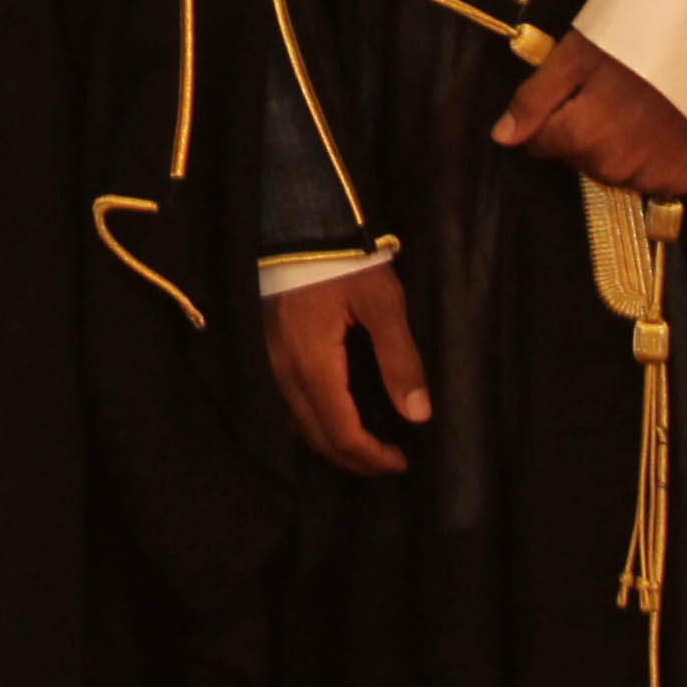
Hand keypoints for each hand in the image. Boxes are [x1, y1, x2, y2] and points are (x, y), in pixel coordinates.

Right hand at [263, 258, 432, 475]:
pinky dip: (313, 422)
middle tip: (388, 464)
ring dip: (331, 442)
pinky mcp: (268, 349)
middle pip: (316, 435)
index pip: (341, 432)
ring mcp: (271, 361)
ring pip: (297, 422)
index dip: (371, 456)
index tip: (401, 462)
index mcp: (314, 365)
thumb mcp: (383, 304)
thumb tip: (418, 415)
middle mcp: (285, 372)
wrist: (297, 223)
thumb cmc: (344, 262)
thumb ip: (400, 360)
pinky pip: (288, 403)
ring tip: (364, 447)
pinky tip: (332, 416)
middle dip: (353, 458)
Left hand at [492, 30, 686, 196]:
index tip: (570, 92)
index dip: (547, 117)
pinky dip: (650, 159)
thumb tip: (502, 137)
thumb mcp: (578, 53)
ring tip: (637, 108)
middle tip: (609, 93)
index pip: (540, 143)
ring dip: (614, 149)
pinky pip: (651, 180)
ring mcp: (653, 176)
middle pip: (578, 158)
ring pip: (613, 172)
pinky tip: (662, 127)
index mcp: (582, 134)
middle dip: (581, 131)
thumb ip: (536, 98)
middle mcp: (615, 166)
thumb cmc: (644, 35)